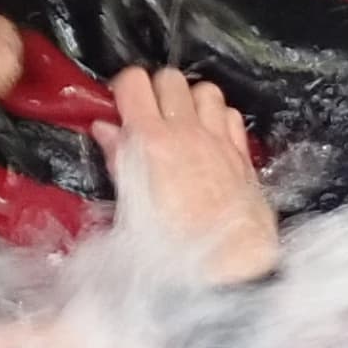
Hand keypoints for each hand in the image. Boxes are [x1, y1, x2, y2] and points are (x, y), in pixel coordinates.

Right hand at [96, 66, 279, 284]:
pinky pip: (232, 114)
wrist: (226, 271)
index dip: (123, 89)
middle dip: (156, 90)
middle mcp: (187, 132)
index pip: (133, 82)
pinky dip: (219, 118)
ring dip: (191, 100)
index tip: (120, 107)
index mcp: (151, 141)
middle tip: (149, 117)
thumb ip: (117, 159)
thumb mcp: (128, 208)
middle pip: (170, 77)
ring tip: (182, 123)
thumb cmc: (170, 250)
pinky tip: (210, 139)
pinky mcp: (242, 155)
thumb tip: (105, 128)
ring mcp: (219, 140)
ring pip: (206, 89)